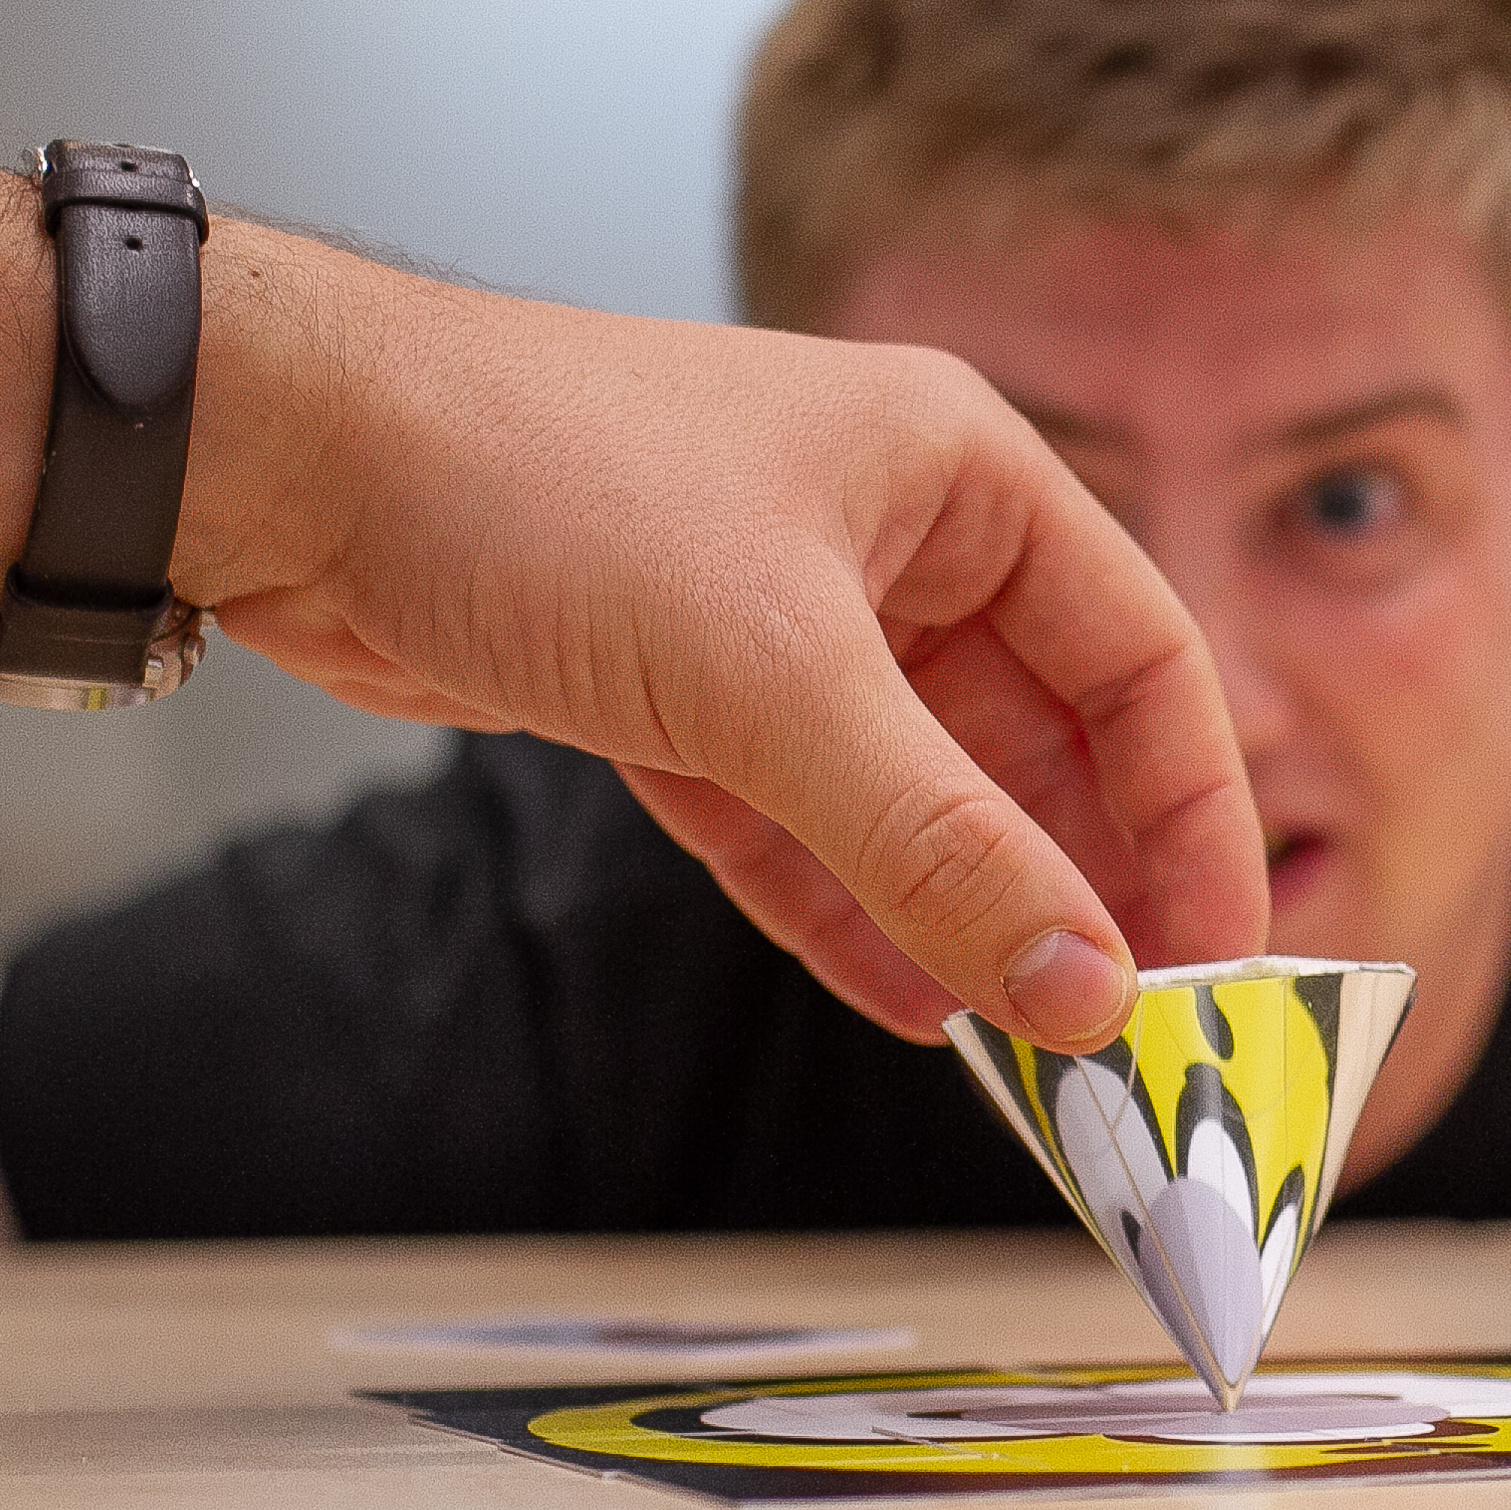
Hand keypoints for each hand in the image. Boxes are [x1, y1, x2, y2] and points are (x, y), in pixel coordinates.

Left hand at [182, 262, 1267, 1045]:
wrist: (289, 461)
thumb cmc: (534, 480)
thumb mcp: (774, 685)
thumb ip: (941, 846)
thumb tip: (1087, 984)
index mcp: (959, 474)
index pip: (1143, 659)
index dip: (1193, 814)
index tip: (1221, 954)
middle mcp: (891, 538)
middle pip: (1041, 741)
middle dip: (1077, 886)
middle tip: (1125, 1030)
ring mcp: (786, 620)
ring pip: (920, 798)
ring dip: (967, 918)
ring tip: (1027, 1048)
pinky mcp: (686, 695)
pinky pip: (807, 826)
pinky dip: (853, 911)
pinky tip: (909, 1003)